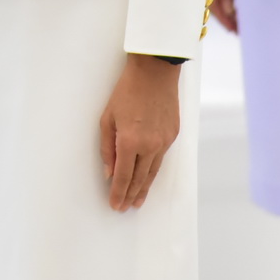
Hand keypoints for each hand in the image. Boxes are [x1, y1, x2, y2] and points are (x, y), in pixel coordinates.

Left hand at [99, 54, 179, 211]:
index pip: (123, 176)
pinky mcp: (173, 135)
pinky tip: (148, 177)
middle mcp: (149, 146)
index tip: (115, 205)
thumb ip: (107, 148)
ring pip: (153, 172)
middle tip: (125, 207)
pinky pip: (161, 158)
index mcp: (129, 141)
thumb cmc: (126, 91)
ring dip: (144, 188)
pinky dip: (153, 171)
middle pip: (139, 179)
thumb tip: (109, 171)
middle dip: (131, 195)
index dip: (118, 193)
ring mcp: (164, 142)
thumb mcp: (107, 117)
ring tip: (138, 201)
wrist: (154, 72)